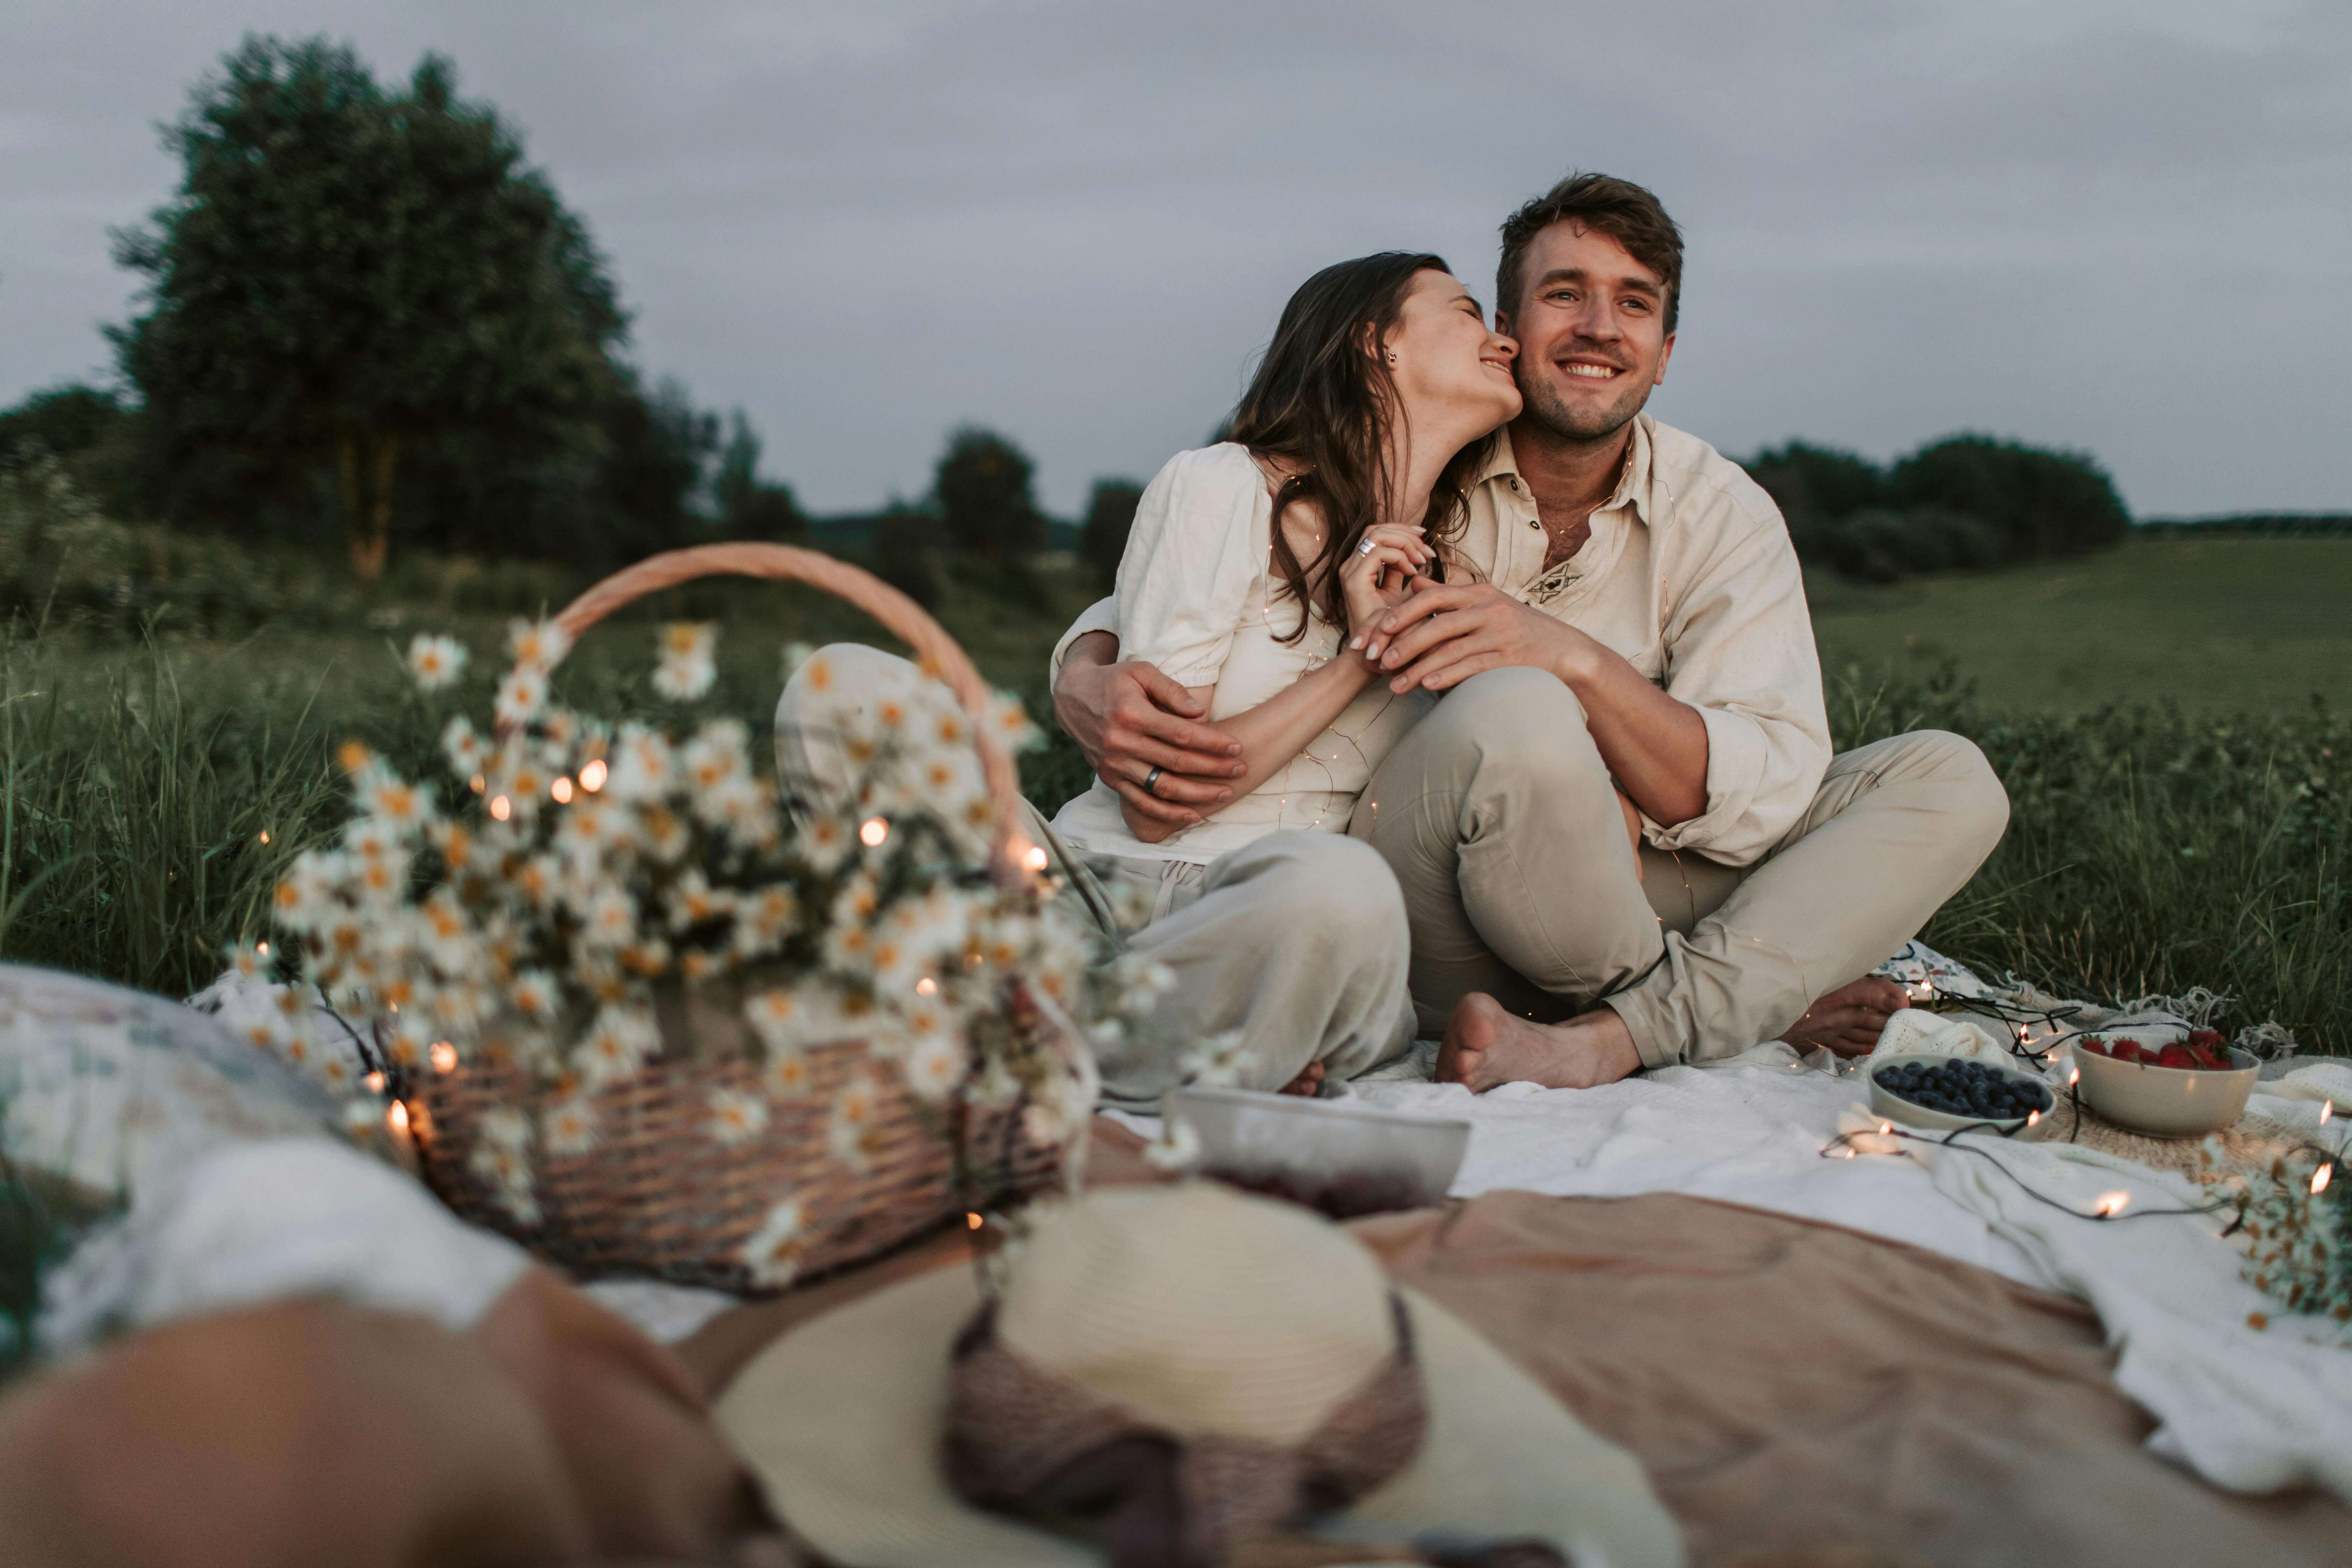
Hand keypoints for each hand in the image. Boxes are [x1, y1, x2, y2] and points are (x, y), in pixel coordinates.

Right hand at [1053, 650, 1244, 828]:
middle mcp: (1120, 742)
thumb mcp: (1141, 671)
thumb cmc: (1114, 680)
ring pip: (1162, 787)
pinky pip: (1141, 802)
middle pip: (1176, 762)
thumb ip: (1171, 690)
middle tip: (1242, 769)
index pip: (1181, 734)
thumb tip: (1200, 713)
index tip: (1236, 747)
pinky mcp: (1109, 778)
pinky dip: (1168, 813)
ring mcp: (1114, 764)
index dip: (1212, 743)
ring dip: (1197, 794)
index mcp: (1131, 714)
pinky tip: (1192, 816)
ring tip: (1225, 794)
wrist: (1072, 697)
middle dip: (1213, 768)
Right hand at [1336, 523, 1434, 637]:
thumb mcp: (1399, 594)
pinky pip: (1379, 553)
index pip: (1378, 531)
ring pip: (1377, 534)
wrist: (1375, 657)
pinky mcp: (1354, 582)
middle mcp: (1351, 565)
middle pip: (1377, 528)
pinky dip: (1400, 556)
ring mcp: (1350, 572)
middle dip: (1406, 533)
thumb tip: (1418, 552)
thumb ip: (1402, 571)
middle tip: (1427, 551)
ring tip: (1422, 560)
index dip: (1403, 530)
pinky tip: (1412, 572)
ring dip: (1405, 543)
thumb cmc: (1390, 629)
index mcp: (1359, 566)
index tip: (1426, 540)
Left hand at [1353, 577, 1598, 693]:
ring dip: (1419, 669)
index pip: (1434, 596)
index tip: (1379, 628)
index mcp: (1479, 592)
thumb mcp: (1486, 604)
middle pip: (1437, 624)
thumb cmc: (1518, 628)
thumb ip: (1450, 597)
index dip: (1403, 612)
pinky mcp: (1509, 658)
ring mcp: (1500, 633)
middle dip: (1404, 644)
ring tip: (1395, 686)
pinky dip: (1447, 677)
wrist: (1564, 650)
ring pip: (1450, 650)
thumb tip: (1414, 584)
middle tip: (1379, 661)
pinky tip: (1427, 687)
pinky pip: (1471, 667)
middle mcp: (1489, 609)